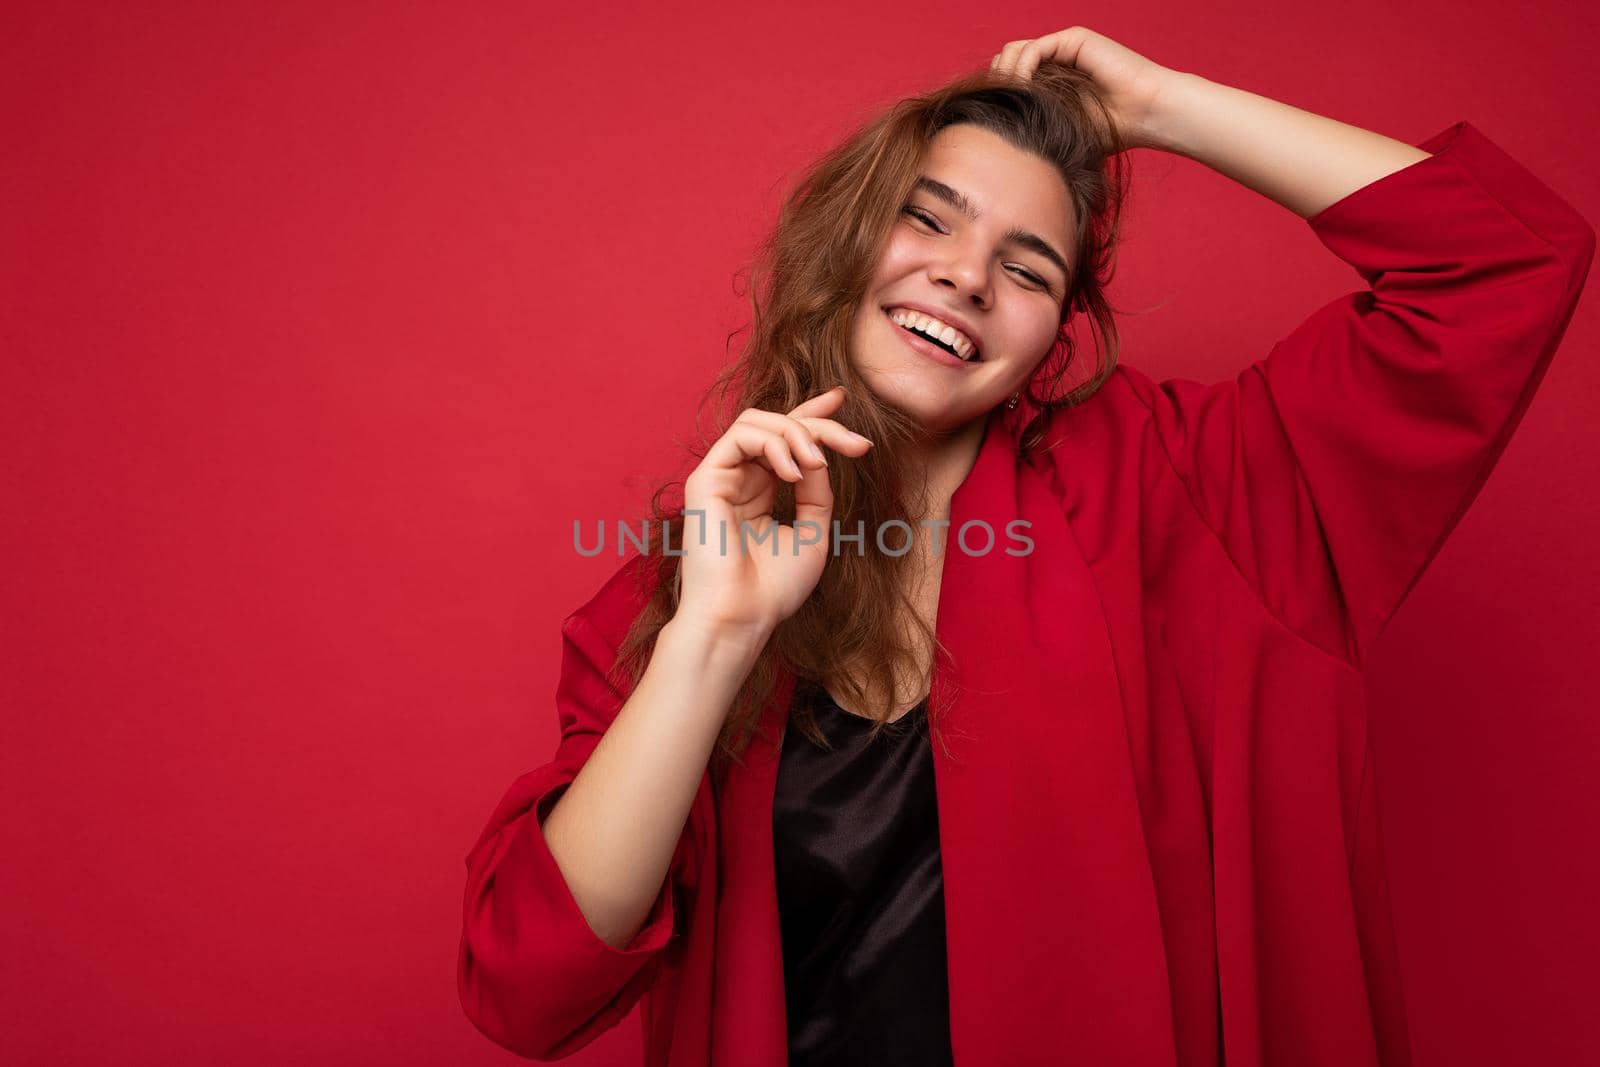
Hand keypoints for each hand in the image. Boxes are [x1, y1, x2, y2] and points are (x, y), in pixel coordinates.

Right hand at [674, 386, 872, 638]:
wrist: (742, 617)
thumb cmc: (773, 588)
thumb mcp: (811, 532)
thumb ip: (816, 490)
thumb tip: (818, 453)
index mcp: (759, 492)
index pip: (783, 440)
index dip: (811, 415)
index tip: (841, 399)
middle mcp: (737, 479)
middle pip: (777, 425)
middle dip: (819, 425)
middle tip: (856, 444)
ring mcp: (719, 477)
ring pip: (758, 422)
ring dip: (797, 433)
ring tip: (817, 464)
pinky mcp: (704, 479)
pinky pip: (740, 435)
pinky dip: (774, 444)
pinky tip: (794, 472)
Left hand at [990, 27, 1181, 152]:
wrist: (1147, 115)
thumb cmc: (1111, 131)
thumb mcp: (1060, 129)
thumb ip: (1032, 121)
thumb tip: (992, 135)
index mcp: (1052, 80)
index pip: (1009, 78)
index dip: (998, 95)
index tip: (994, 120)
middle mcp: (1056, 60)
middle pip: (1005, 61)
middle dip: (996, 84)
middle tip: (998, 110)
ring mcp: (1064, 47)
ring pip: (1013, 51)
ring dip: (1006, 76)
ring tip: (1010, 102)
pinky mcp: (1074, 39)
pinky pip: (1032, 49)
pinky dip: (1021, 69)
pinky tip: (1023, 91)